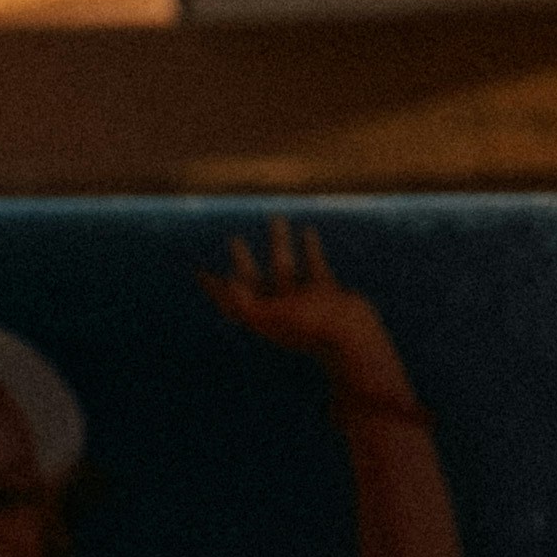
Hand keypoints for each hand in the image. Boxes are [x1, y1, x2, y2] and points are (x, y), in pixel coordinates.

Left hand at [203, 219, 408, 398]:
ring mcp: (305, 301)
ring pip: (287, 268)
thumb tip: (229, 284)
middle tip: (234, 240)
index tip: (200, 272)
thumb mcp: (276, 317)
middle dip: (244, 263)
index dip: (216, 290)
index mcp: (266, 320)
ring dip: (279, 244)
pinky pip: (315, 265)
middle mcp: (283, 310)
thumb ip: (249, 304)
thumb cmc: (314, 328)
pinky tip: (307, 231)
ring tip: (276, 219)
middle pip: (256, 283)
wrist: (356, 338)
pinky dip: (310, 248)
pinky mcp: (328, 293)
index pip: (233, 303)